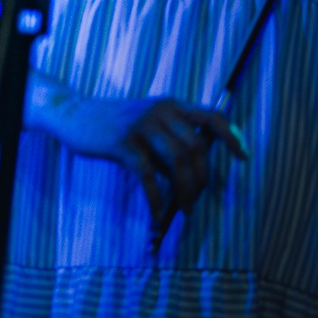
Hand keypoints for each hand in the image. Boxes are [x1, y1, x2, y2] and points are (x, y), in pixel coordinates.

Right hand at [43, 93, 246, 239]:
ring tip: (184, 209)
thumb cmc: (114, 124)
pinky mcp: (123, 142)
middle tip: (196, 199)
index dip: (231, 137)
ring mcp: (141, 125)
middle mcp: (160, 111)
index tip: (243, 158)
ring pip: (177, 162)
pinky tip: (156, 213)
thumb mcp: (147, 124)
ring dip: (185, 190)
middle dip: (202, 179)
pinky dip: (156, 198)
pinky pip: (148, 175)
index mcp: (171, 105)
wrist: (74, 114)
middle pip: (196, 147)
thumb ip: (170, 140)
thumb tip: (193, 174)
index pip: (212, 116)